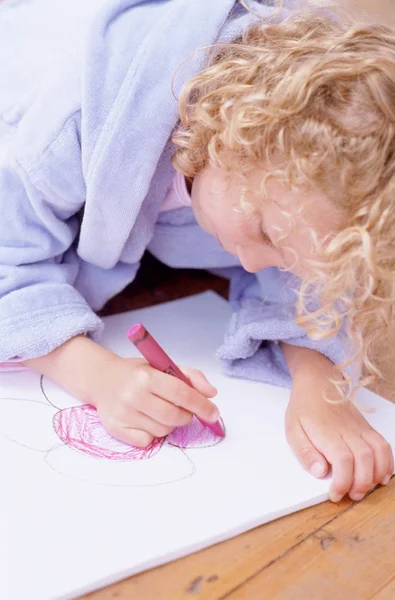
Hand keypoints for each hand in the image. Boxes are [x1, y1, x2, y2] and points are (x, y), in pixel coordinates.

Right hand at [91, 356, 218, 447]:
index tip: (213, 413)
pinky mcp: (115, 429)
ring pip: (162, 430)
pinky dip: (152, 434)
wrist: (101, 379)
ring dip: (169, 424)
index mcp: (147, 376)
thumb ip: (191, 376)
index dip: (202, 405)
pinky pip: (147, 441)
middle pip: (174, 416)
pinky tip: (147, 420)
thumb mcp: (162, 365)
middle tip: (183, 410)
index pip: (182, 394)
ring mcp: (123, 414)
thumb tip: (211, 394)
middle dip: (186, 416)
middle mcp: (133, 395)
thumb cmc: (136, 373)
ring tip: (160, 411)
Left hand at [285, 366, 393, 502]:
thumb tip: (320, 472)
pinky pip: (383, 445)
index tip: (335, 494)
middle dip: (361, 484)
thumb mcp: (292, 429)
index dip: (343, 482)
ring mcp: (360, 428)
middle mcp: (347, 430)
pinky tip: (381, 476)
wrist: (318, 381)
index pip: (343, 460)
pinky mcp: (367, 427)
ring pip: (378, 452)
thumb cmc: (304, 406)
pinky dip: (387, 463)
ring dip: (376, 475)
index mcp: (326, 431)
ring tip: (365, 489)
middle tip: (350, 496)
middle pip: (364, 459)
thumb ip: (304, 452)